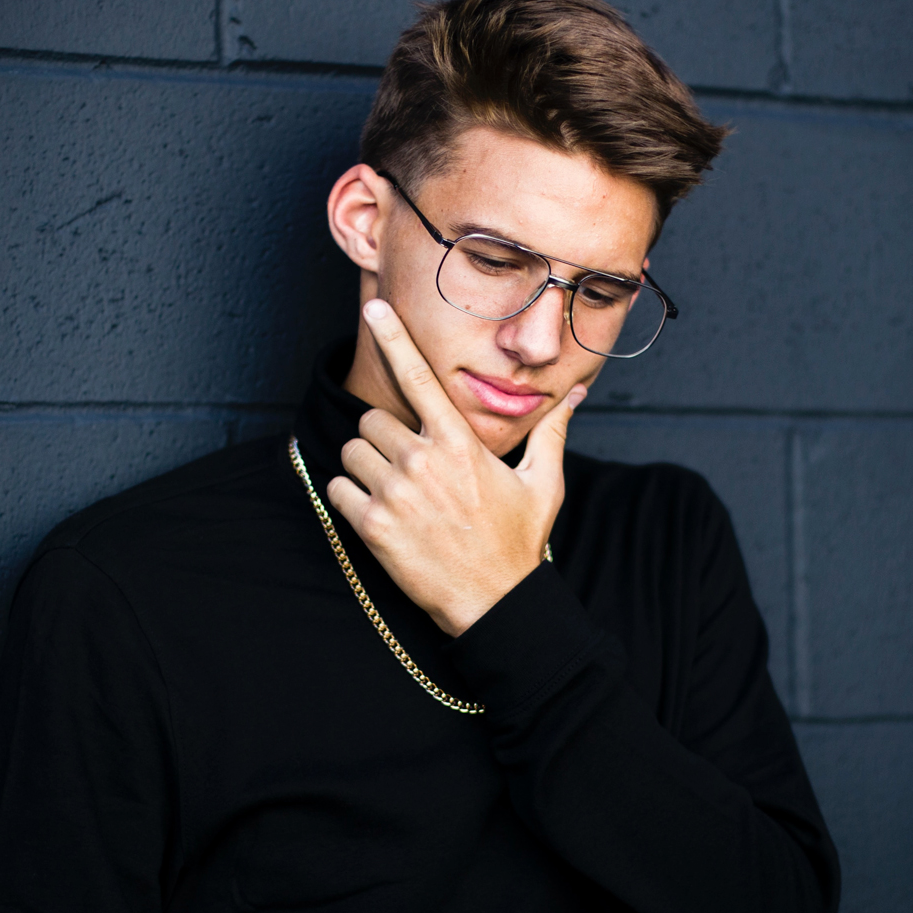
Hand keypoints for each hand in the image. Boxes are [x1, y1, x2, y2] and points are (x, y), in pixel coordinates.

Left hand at [325, 299, 585, 636]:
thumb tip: (575, 392)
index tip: (375, 308)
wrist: (495, 604)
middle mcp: (423, 461)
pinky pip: (338, 489)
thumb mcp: (543, 483)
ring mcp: (395, 494)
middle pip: (373, 419)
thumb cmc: (519, 543)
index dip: (394, 337)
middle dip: (385, 438)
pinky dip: (349, 498)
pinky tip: (377, 514)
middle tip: (409, 467)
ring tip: (396, 493)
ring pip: (352, 451)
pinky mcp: (372, 526)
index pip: (418, 376)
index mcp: (461, 444)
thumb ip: (552, 431)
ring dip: (365, 466)